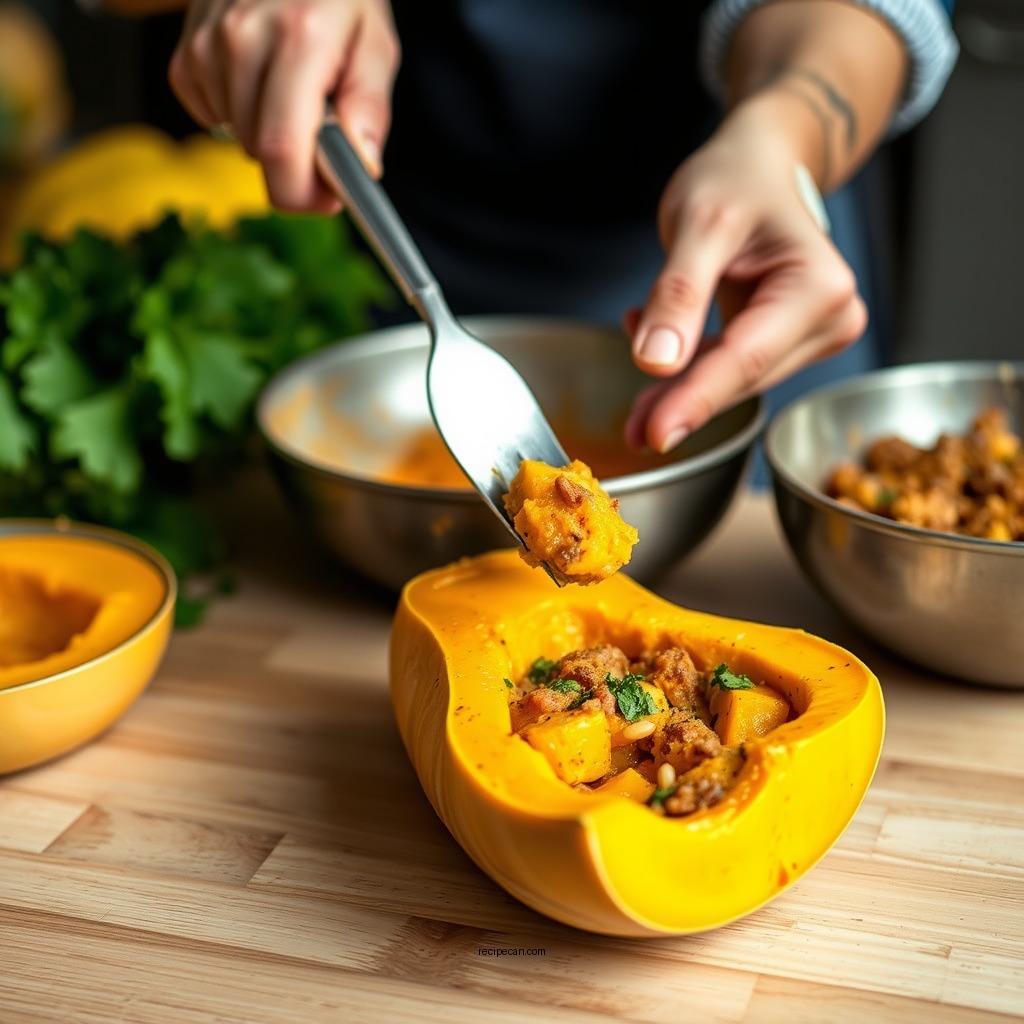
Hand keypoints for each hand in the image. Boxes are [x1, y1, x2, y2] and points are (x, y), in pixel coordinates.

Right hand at [169, 0, 399, 211]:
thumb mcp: (375, 45)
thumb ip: (369, 109)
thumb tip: (361, 166)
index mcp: (301, 38)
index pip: (281, 149)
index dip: (302, 195)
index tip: (326, 198)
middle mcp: (244, 37)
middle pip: (261, 153)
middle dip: (296, 165)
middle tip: (323, 136)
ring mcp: (207, 43)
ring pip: (240, 140)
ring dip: (270, 135)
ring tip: (293, 91)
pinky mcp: (186, 52)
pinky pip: (213, 118)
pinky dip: (240, 114)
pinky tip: (260, 81)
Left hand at [624, 102, 866, 453]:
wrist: (757, 166)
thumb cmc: (736, 180)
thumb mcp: (698, 224)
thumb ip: (679, 293)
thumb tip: (657, 363)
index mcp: (820, 287)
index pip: (746, 359)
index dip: (696, 400)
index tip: (655, 435)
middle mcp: (831, 318)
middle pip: (743, 377)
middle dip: (684, 402)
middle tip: (632, 430)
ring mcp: (812, 333)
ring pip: (734, 380)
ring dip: (682, 390)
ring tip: (636, 401)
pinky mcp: (787, 342)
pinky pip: (731, 367)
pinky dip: (689, 368)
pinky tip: (656, 343)